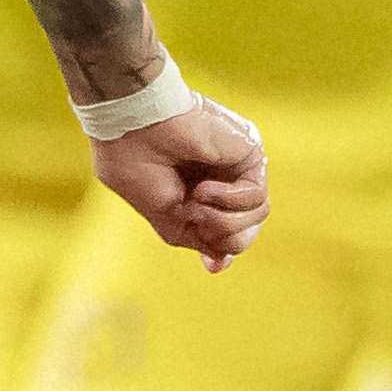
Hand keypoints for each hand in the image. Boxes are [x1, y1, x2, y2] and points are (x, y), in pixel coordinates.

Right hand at [91, 94, 269, 272]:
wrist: (134, 125)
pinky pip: (256, 197)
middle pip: (246, 229)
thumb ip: (195, 238)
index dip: (221, 250)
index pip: (226, 231)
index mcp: (197, 190)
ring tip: (196, 201)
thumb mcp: (165, 216)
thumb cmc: (137, 164)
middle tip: (196, 219)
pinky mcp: (249, 153)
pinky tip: (203, 188)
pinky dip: (228, 200)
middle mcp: (222, 179)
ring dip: (222, 221)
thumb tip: (221, 264)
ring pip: (256, 217)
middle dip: (223, 236)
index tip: (212, 265)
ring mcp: (237, 167)